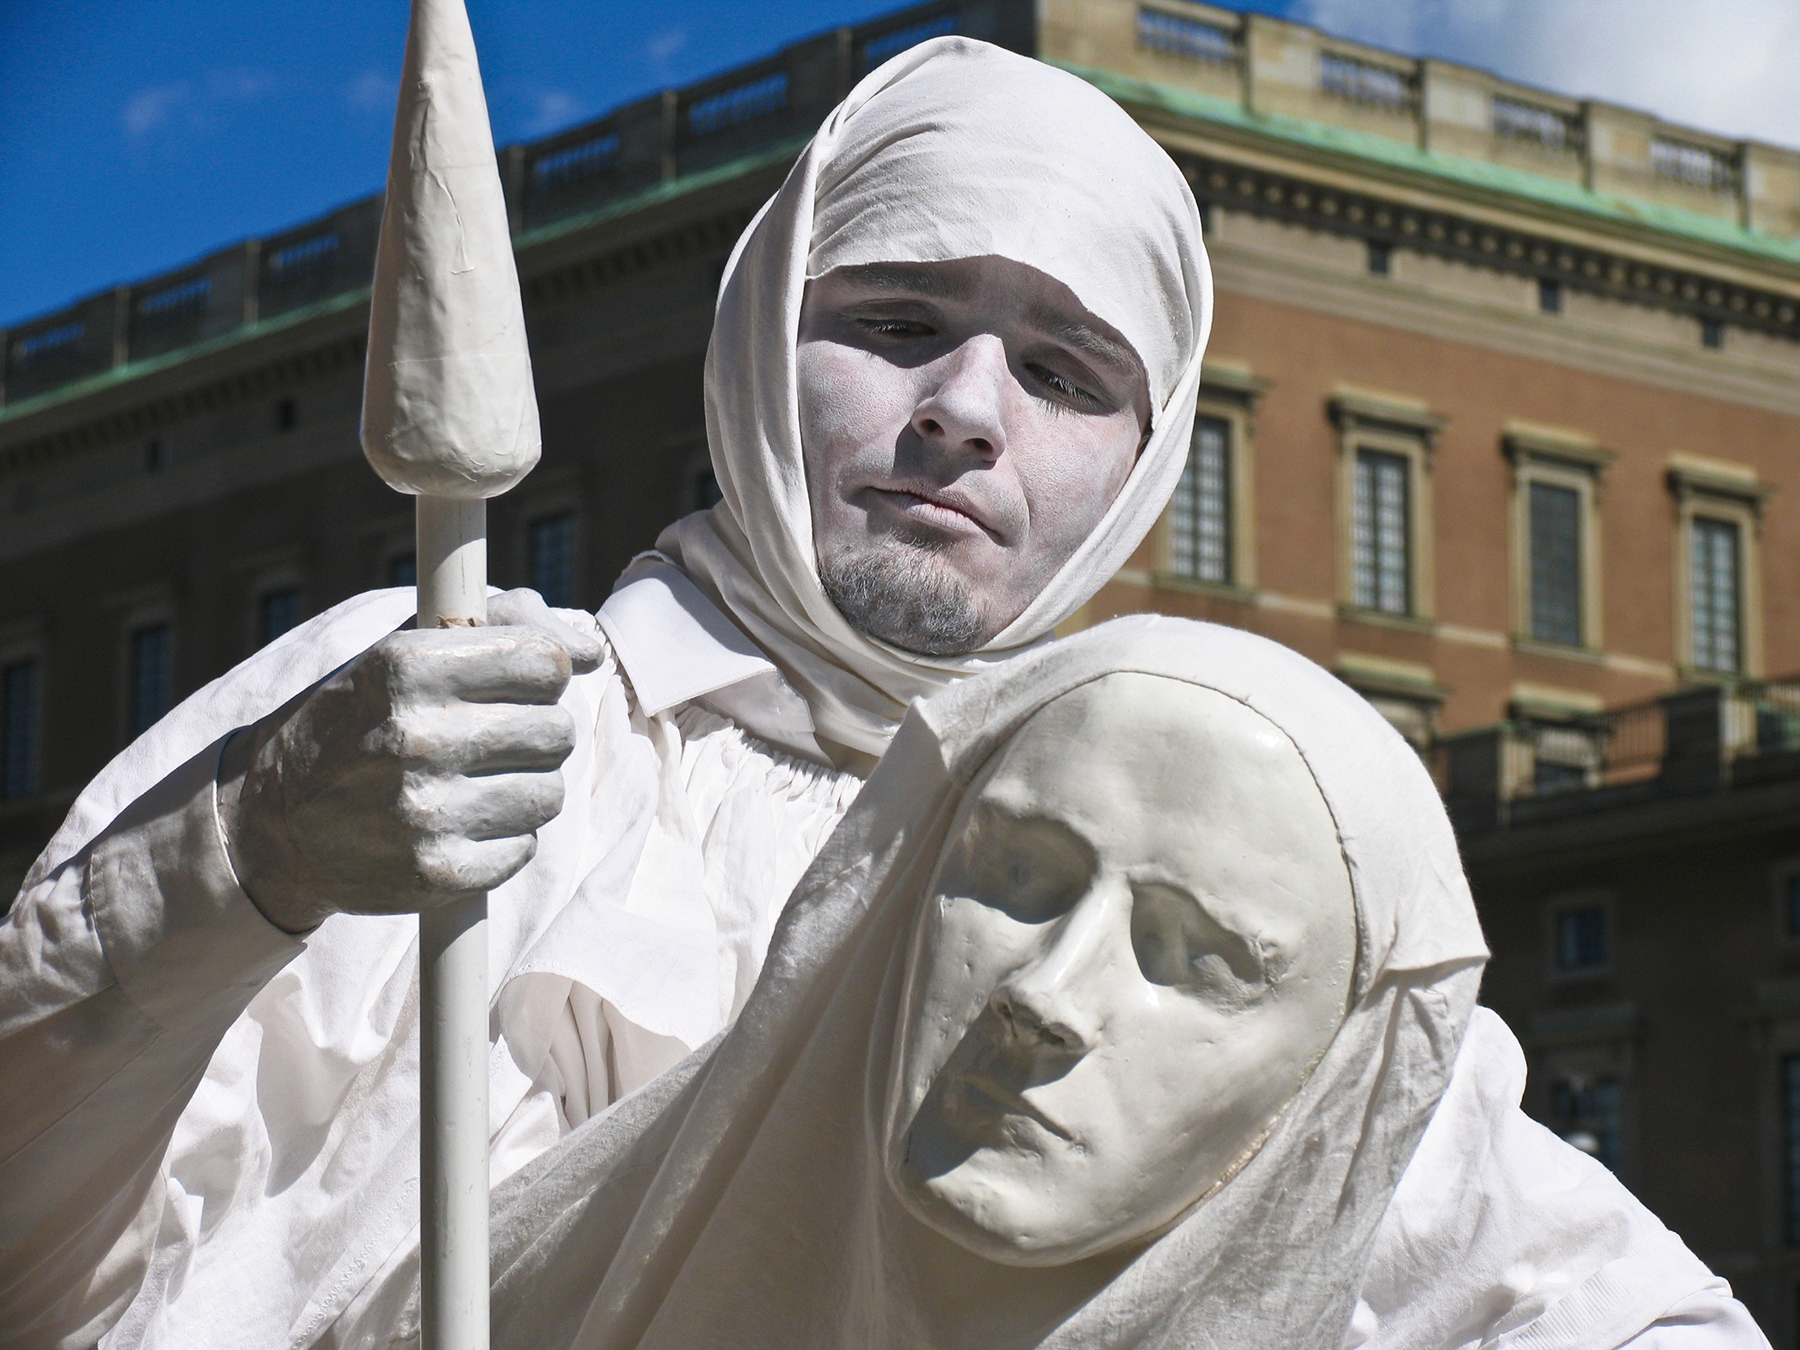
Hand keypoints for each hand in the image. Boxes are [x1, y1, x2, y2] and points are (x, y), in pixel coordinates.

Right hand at [219, 589, 603, 932]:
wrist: (276, 822)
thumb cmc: (363, 721)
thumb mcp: (410, 651)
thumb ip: (504, 627)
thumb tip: (590, 652)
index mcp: (409, 667)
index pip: (545, 662)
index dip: (543, 673)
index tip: (518, 684)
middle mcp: (418, 737)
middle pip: (557, 731)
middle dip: (536, 733)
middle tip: (491, 740)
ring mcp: (427, 811)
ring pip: (549, 792)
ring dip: (525, 788)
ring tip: (475, 784)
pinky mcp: (439, 874)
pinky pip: (524, 847)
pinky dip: (504, 838)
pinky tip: (461, 826)